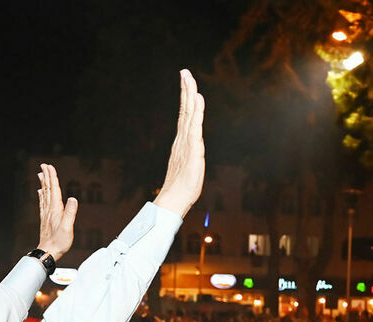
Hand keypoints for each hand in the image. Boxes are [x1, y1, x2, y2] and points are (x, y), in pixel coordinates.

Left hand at [35, 164, 76, 259]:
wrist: (48, 252)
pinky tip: (40, 193)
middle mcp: (49, 209)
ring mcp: (46, 214)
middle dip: (46, 176)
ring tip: (40, 175)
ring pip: (44, 194)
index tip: (49, 167)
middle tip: (43, 166)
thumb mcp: (67, 227)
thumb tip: (72, 199)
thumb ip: (70, 212)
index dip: (52, 177)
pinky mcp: (45, 218)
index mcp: (56, 209)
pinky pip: (43, 203)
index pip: (54, 189)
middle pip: (47, 189)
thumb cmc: (59, 242)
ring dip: (43, 183)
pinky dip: (41, 195)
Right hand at [153, 70, 205, 217]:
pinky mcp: (192, 148)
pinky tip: (197, 98)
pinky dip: (197, 110)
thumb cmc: (181, 188)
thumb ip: (188, 157)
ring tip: (188, 77)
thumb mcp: (187, 167)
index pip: (184, 115)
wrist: (175, 199)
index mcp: (182, 141)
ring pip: (188, 112)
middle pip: (185, 109)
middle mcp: (182, 138)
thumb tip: (188, 155)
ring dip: (189, 93)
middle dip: (185, 89)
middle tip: (184, 71)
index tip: (185, 82)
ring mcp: (186, 142)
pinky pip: (195, 125)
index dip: (185, 98)